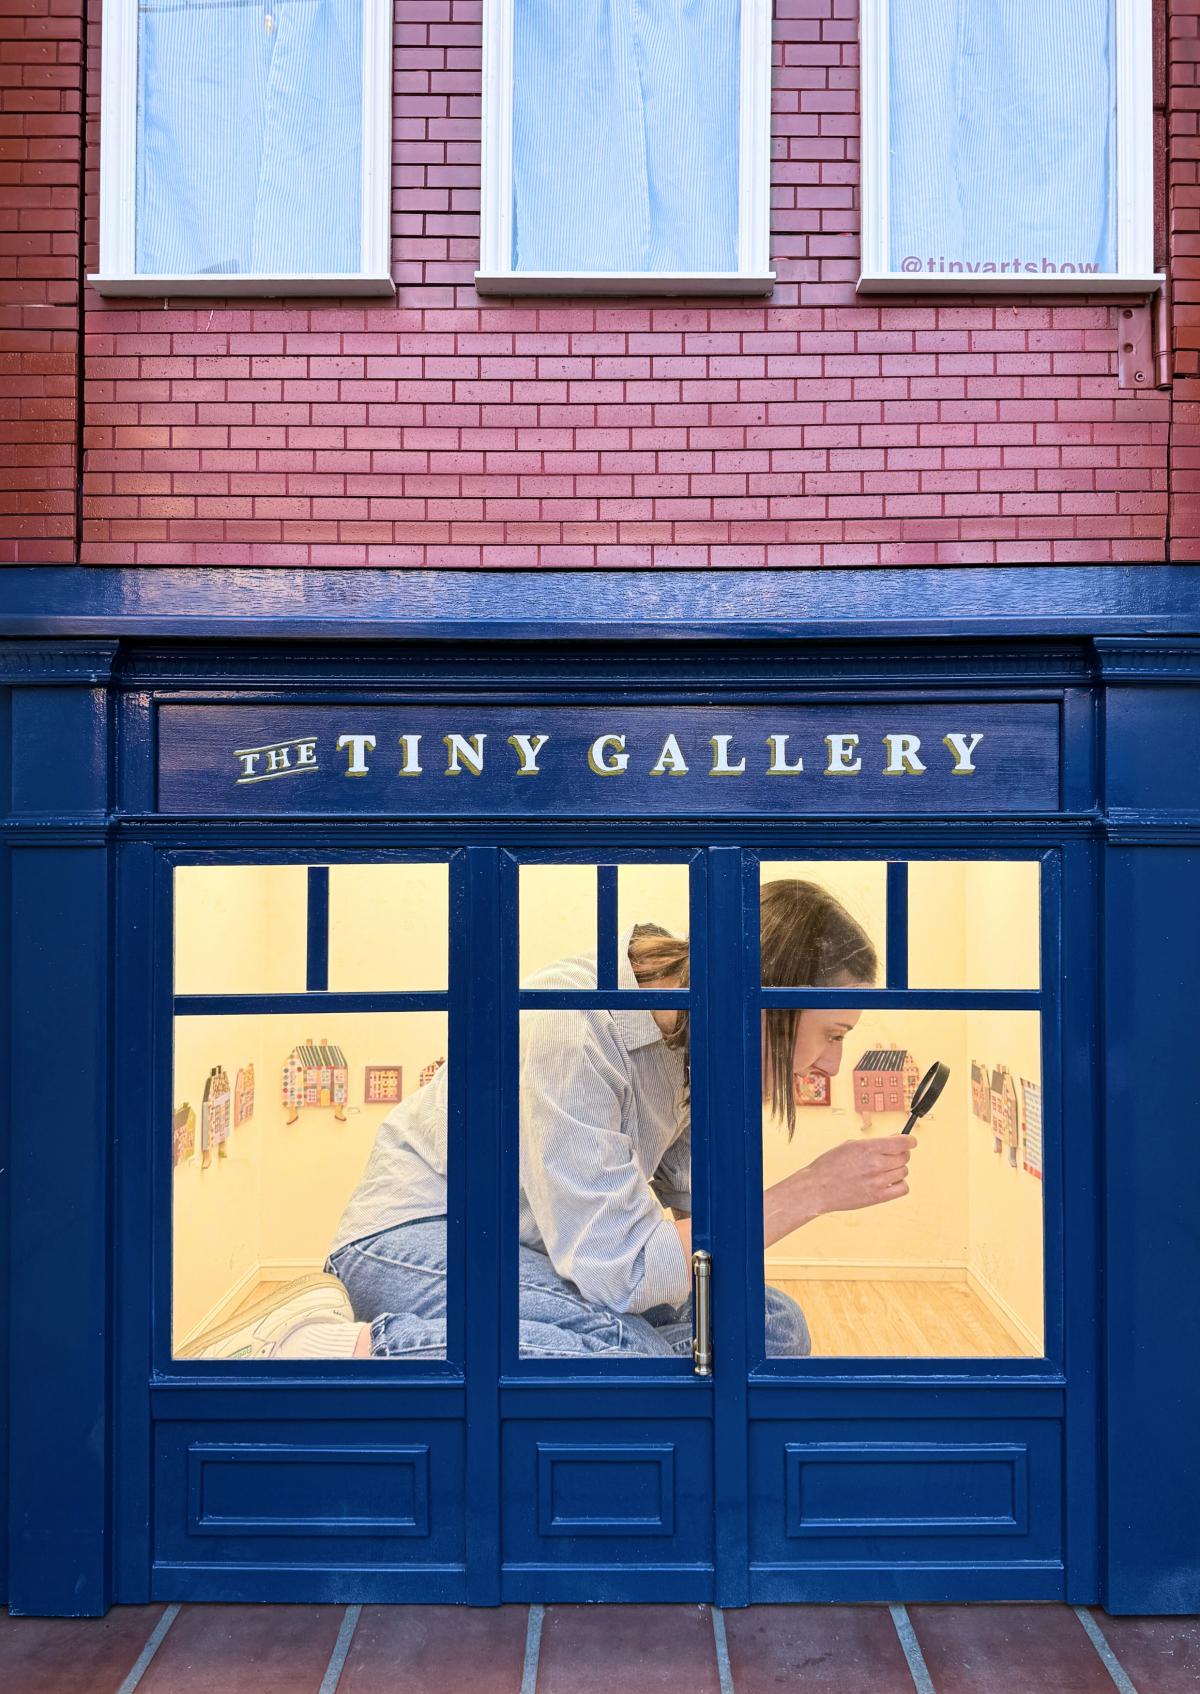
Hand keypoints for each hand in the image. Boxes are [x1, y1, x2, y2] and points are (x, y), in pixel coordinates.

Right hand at [763, 1135, 915, 1247]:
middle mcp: (875, 1164)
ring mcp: (878, 1181)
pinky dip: (900, 1184)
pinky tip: (888, 1181)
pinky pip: (902, 1188)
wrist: (817, 1188)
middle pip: (904, 1157)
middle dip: (900, 1154)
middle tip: (890, 1156)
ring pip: (904, 1171)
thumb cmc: (831, 1164)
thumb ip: (875, 1143)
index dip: (910, 1141)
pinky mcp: (878, 1197)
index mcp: (868, 1147)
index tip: (910, 1142)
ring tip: (883, 1170)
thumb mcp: (850, 1145)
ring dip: (897, 1169)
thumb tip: (897, 1139)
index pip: (903, 1143)